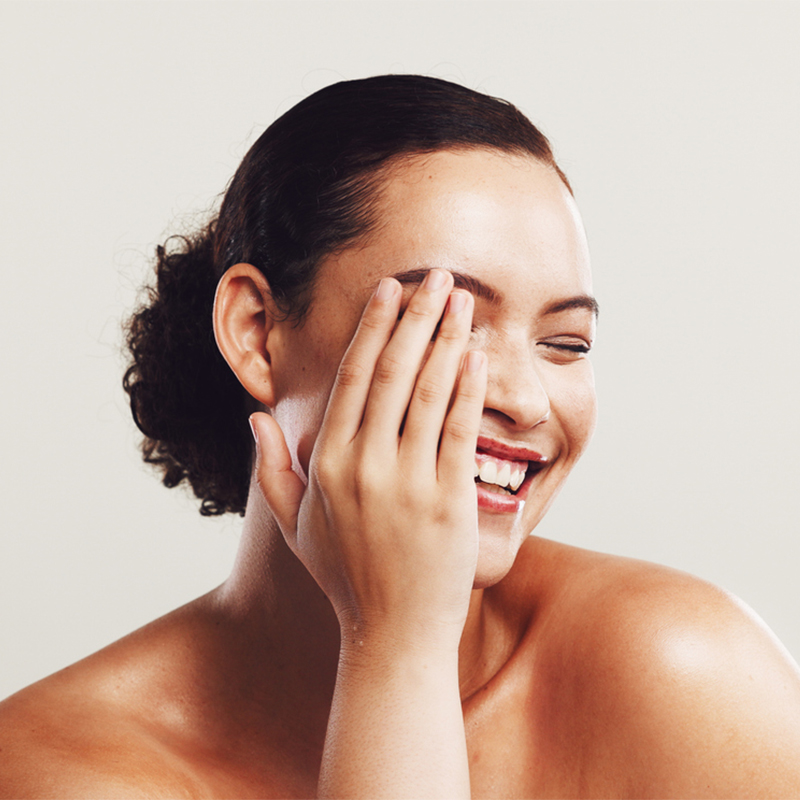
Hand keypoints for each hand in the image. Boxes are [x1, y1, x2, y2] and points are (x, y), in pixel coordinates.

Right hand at [250, 269, 486, 651]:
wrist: (393, 636)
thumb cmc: (346, 577)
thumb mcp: (297, 526)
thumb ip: (273, 471)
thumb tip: (256, 420)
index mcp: (327, 463)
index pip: (353, 378)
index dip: (374, 328)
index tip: (390, 289)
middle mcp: (364, 466)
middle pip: (392, 372)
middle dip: (416, 317)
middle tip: (437, 276)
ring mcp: (407, 484)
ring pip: (428, 392)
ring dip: (446, 339)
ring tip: (462, 300)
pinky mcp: (448, 503)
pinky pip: (459, 432)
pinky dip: (469, 389)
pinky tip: (478, 356)